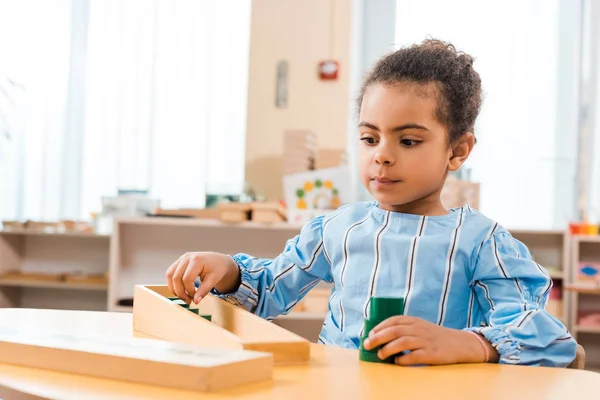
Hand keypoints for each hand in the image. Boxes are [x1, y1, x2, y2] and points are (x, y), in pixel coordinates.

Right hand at [165, 252, 240, 303]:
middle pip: (175, 277)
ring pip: (170, 275)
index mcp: (196, 260)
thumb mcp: (214, 280)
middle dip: (180, 292)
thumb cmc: (218, 268)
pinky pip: (170, 273)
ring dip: (174, 288)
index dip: (189, 291)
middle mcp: (187, 257)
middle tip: (188, 301)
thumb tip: (195, 301)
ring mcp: (181, 258)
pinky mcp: (179, 261)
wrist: (218, 260)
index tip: (194, 298)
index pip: (186, 279)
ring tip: (183, 296)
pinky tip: (181, 290)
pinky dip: (173, 283)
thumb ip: (204, 290)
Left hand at [362, 316, 493, 365]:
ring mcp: (426, 341)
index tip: (369, 334)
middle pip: (395, 330)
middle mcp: (419, 329)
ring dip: (388, 348)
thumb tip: (381, 338)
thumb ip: (405, 329)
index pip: (394, 320)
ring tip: (381, 355)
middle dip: (378, 337)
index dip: (379, 327)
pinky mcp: (432, 353)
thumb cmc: (435, 337)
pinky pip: (415, 356)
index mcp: (415, 321)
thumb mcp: (420, 327)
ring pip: (403, 341)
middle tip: (367, 344)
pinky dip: (404, 359)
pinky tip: (398, 362)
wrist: (460, 344)